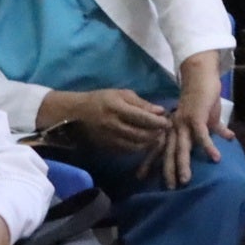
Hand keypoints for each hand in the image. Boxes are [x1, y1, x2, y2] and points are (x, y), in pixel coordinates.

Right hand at [53, 88, 171, 151]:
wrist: (75, 113)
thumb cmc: (102, 99)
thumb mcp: (121, 94)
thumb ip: (141, 103)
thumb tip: (161, 111)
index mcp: (116, 108)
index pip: (142, 118)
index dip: (158, 122)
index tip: (168, 121)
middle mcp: (112, 124)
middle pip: (140, 134)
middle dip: (156, 133)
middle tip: (165, 130)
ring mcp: (108, 138)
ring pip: (135, 145)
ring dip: (149, 142)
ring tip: (157, 136)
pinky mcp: (106, 147)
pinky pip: (127, 151)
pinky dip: (139, 148)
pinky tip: (144, 142)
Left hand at [149, 60, 226, 188]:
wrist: (200, 77)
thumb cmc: (203, 99)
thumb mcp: (207, 118)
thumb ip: (215, 130)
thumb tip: (230, 137)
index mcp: (172, 128)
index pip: (158, 148)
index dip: (150, 162)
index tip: (141, 177)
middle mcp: (174, 128)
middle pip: (169, 152)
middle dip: (168, 170)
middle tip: (168, 187)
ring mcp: (184, 123)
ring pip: (182, 148)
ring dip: (183, 164)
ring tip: (186, 180)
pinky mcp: (197, 118)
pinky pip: (202, 136)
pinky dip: (209, 147)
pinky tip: (216, 158)